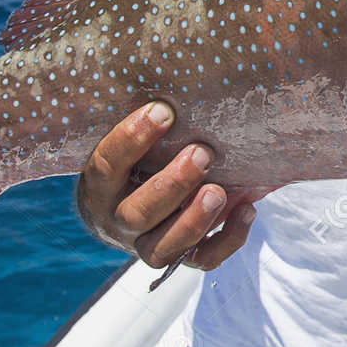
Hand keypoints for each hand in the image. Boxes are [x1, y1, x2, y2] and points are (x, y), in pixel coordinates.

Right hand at [76, 101, 254, 270]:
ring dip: (195, 220)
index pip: (106, 165)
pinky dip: (228, 240)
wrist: (126, 207)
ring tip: (220, 191)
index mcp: (99, 187)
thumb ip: (148, 122)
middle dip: (173, 184)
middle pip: (138, 213)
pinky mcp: (178, 258)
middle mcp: (117, 221)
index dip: (131, 139)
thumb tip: (183, 86)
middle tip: (203, 152)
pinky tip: (247, 210)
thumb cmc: (134, 160)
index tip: (163, 110)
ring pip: (164, 247)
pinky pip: (202, 261)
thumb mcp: (128, 142)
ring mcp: (145, 245)